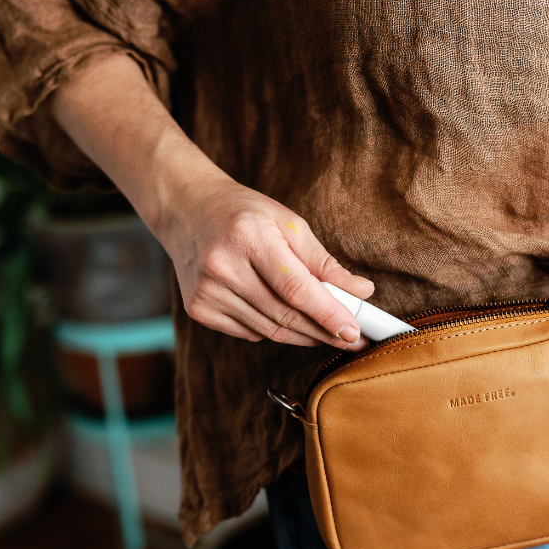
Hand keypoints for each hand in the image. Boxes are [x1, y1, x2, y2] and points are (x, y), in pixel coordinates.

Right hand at [49, 54, 372, 350]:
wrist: (186, 209)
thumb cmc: (243, 213)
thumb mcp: (288, 223)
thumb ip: (323, 261)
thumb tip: (361, 292)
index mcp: (249, 237)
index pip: (295, 288)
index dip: (328, 314)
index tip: (354, 332)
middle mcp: (223, 267)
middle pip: (283, 315)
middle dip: (323, 332)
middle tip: (352, 339)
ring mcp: (206, 291)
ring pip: (268, 330)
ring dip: (302, 336)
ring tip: (327, 333)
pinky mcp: (198, 308)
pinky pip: (248, 333)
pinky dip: (273, 330)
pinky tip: (285, 320)